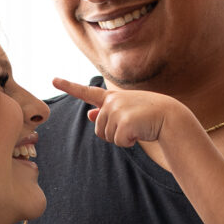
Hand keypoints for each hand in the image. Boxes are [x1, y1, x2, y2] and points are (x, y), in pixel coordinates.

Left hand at [54, 77, 175, 148]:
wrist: (170, 118)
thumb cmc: (149, 116)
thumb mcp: (127, 111)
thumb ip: (107, 114)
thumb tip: (89, 116)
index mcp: (112, 97)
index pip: (86, 92)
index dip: (69, 86)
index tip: (53, 80)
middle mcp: (112, 101)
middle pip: (98, 128)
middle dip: (112, 134)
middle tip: (132, 126)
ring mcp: (117, 110)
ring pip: (106, 136)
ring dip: (121, 138)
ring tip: (137, 127)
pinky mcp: (123, 122)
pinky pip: (117, 142)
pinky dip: (128, 143)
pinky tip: (140, 133)